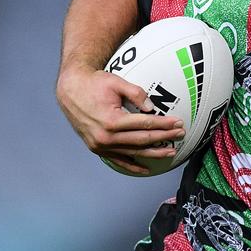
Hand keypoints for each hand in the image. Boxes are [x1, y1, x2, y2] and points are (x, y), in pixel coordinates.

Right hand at [56, 64, 184, 174]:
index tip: (178, 123)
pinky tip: (146, 168)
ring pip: (133, 152)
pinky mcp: (97, 148)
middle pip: (143, 139)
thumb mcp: (116, 82)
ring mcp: (101, 145)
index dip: (164, 124)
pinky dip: (132, 165)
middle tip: (180, 135)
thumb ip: (136, 93)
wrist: (70, 90)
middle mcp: (106, 136)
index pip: (145, 124)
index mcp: (112, 121)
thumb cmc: (94, 83)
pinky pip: (118, 160)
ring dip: (153, 153)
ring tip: (170, 152)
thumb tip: (152, 108)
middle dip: (164, 137)